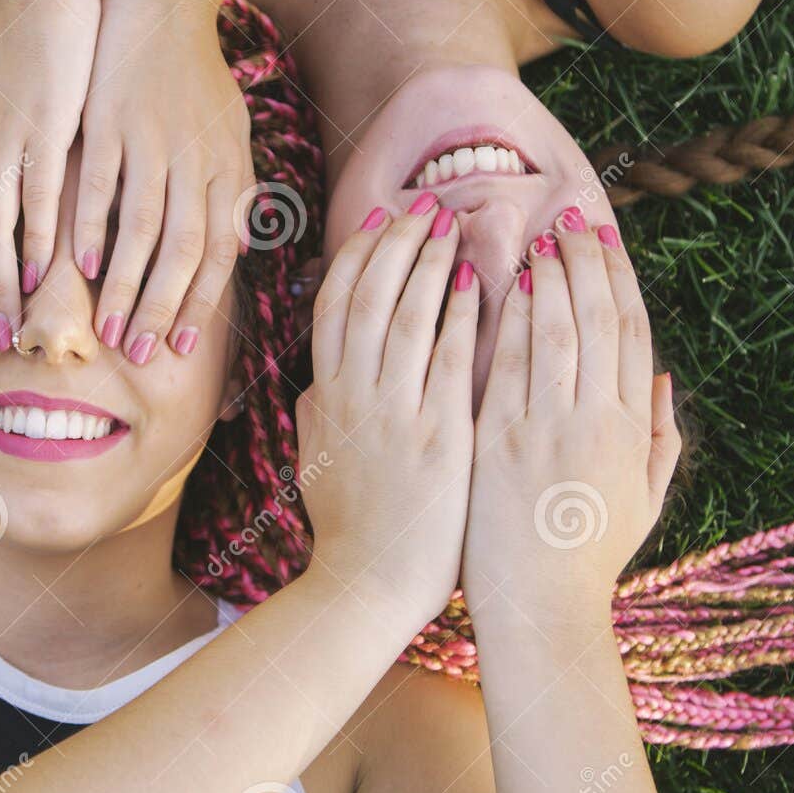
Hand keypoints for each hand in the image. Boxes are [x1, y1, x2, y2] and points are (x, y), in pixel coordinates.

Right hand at [74, 0, 252, 363]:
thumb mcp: (230, 134)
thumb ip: (232, 191)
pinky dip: (90, 229)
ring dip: (124, 286)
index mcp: (227, 169)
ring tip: (105, 327)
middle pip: (183, 252)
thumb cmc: (196, 76)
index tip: (180, 348)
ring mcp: (154, 140)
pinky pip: (101, 185)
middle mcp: (197, 160)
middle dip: (160, 309)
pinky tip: (78, 266)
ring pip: (142, 228)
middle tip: (135, 353)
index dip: (201, 304)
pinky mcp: (112, 119)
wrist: (166, 2)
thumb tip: (236, 249)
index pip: (219, 252)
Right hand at [298, 198, 477, 628]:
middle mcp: (354, 397)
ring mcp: (394, 416)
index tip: (382, 222)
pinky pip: (448, 362)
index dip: (358, 257)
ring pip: (406, 317)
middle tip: (425, 205)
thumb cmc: (347, 531)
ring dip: (430, 263)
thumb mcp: (315, 463)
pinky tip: (478, 284)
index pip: (335, 306)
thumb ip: (318, 416)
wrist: (366, 588)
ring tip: (455, 224)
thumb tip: (318, 382)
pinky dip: (459, 317)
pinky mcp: (436, 439)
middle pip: (370, 297)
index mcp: (326, 399)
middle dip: (397, 243)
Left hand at [462, 206, 680, 635]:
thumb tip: (664, 378)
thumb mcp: (644, 501)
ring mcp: (549, 430)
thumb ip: (661, 438)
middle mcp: (597, 421)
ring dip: (550, 277)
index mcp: (632, 431)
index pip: (631, 335)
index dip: (620, 282)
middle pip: (598, 320)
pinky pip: (509, 367)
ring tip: (540, 234)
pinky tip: (505, 285)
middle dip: (585, 262)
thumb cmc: (588, 559)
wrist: (541, 611)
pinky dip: (512, 322)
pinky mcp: (502, 443)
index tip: (607, 241)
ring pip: (557, 332)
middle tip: (571, 217)